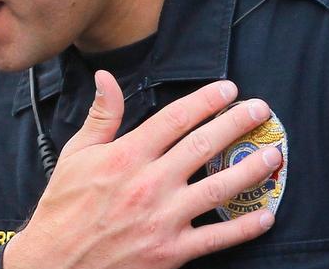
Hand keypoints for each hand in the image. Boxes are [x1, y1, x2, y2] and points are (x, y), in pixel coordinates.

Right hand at [3, 71, 279, 268]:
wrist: (54, 265)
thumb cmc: (63, 210)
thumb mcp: (76, 155)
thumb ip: (101, 116)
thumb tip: (106, 79)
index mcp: (126, 156)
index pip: (176, 118)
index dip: (206, 100)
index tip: (228, 89)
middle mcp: (149, 183)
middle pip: (204, 145)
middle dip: (237, 123)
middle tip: (261, 110)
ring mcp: (163, 218)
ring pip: (218, 188)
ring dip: (251, 169)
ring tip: (274, 153)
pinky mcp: (171, 252)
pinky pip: (217, 237)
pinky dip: (244, 227)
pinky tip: (266, 215)